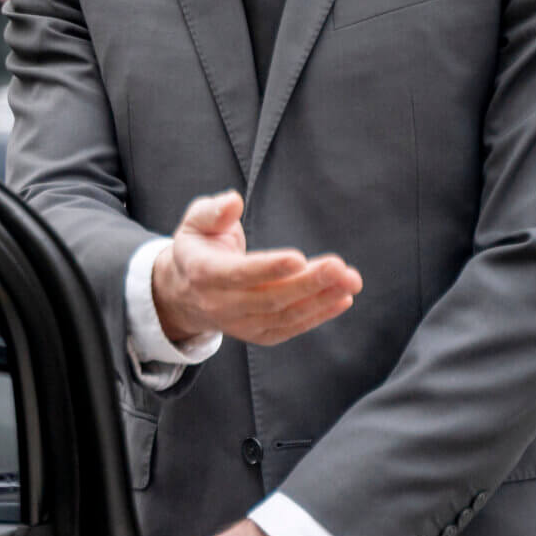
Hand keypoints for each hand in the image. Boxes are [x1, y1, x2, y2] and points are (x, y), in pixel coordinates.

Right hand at [153, 191, 360, 345]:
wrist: (185, 293)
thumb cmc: (199, 248)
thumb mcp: (196, 223)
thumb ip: (213, 211)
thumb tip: (234, 201)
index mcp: (203, 273)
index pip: (238, 274)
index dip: (269, 268)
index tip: (298, 258)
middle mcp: (219, 305)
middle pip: (268, 298)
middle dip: (307, 283)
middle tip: (340, 267)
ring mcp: (239, 324)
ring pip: (284, 316)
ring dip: (321, 300)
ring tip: (351, 281)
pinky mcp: (257, 334)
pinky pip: (290, 327)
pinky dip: (318, 315)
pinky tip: (342, 298)